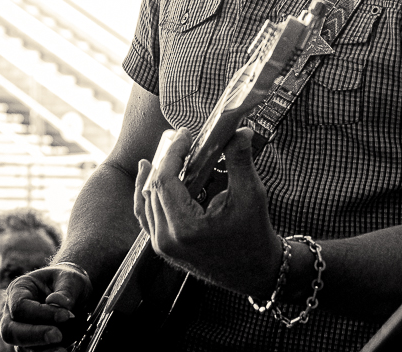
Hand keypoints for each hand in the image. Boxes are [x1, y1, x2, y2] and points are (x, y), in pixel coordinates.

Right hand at [0, 265, 90, 349]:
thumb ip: (65, 290)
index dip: (40, 313)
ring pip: (20, 346)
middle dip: (34, 335)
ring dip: (41, 350)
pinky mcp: (30, 344)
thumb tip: (56, 302)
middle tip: (58, 335)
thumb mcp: (71, 279)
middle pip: (11, 330)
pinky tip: (61, 351)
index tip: (65, 315)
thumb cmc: (68, 281)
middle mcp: (12, 312)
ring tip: (62, 349)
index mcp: (19, 289)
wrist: (74, 293)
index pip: (20, 306)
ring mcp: (19, 330)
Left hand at [134, 126, 282, 296]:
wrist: (255, 271)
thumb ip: (240, 160)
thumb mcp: (251, 194)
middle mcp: (167, 239)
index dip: (173, 153)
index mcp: (185, 228)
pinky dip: (147, 194)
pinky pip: (147, 216)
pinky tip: (149, 176)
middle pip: (154, 189)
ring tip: (166, 153)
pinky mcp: (164, 248)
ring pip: (146, 201)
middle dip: (167, 160)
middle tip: (182, 141)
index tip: (185, 135)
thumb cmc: (255, 236)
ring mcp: (162, 246)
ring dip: (156, 175)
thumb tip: (239, 130)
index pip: (165, 180)